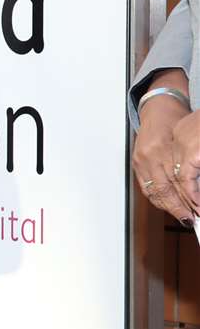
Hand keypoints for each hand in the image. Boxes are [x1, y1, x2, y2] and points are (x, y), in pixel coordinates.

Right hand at [132, 94, 199, 219]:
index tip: (197, 210)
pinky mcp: (136, 162)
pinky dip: (156, 198)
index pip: (178, 182)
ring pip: (155, 191)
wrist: (158, 109)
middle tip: (190, 219)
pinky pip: (146, 187)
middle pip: (166, 190)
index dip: (188, 199)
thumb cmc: (176, 121)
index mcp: (166, 149)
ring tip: (181, 216)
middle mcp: (152, 156)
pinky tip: (166, 205)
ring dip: (169, 207)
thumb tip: (196, 188)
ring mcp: (142, 160)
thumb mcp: (189, 142)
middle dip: (179, 208)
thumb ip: (190, 164)